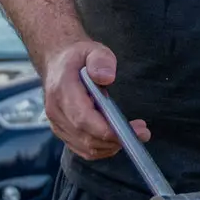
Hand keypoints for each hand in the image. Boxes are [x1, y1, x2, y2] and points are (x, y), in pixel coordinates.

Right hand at [43, 41, 149, 160]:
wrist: (58, 64)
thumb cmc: (79, 58)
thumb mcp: (93, 50)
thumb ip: (101, 60)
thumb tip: (107, 77)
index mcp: (62, 90)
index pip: (83, 118)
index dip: (108, 130)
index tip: (132, 130)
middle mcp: (56, 111)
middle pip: (87, 137)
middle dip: (117, 139)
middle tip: (142, 132)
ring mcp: (57, 124)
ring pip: (86, 148)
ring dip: (112, 146)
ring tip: (133, 133)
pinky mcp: (63, 132)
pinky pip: (83, 149)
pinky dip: (103, 149)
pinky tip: (117, 139)